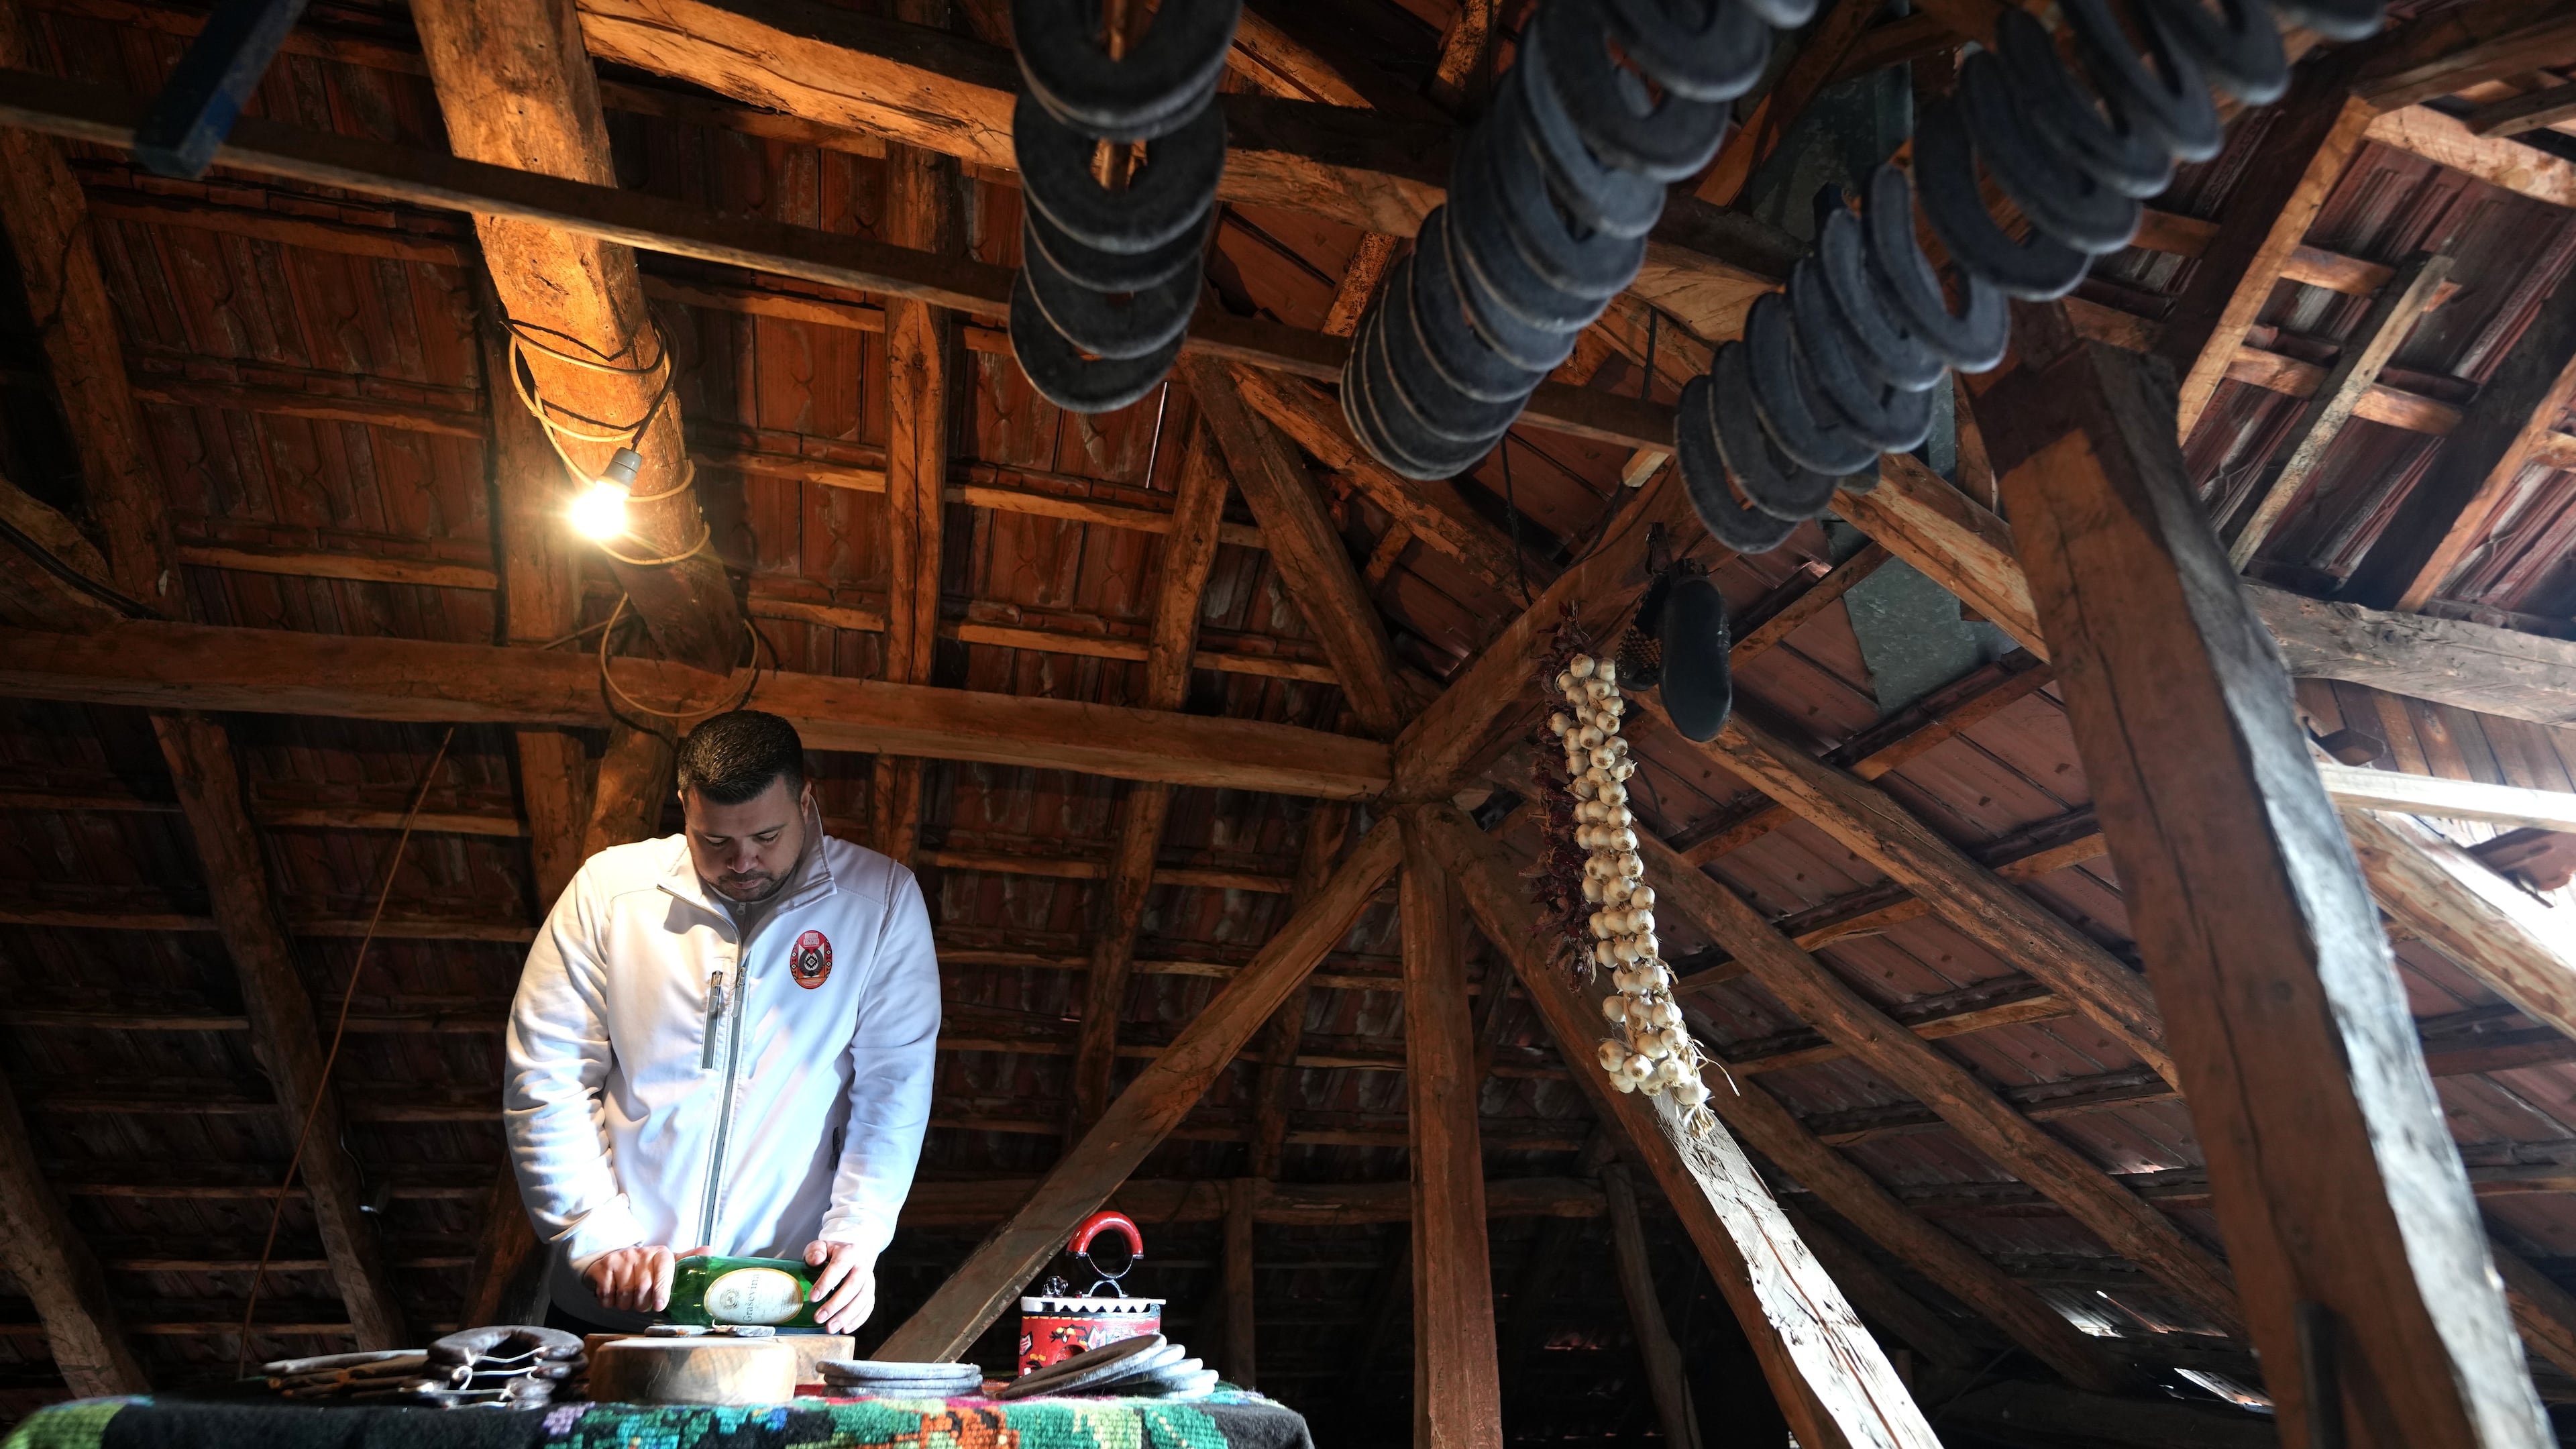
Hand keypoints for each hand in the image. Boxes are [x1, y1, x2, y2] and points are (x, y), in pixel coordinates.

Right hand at [583, 1244, 712, 1313]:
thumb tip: (709, 1251)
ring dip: (626, 1304)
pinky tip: (613, 1295)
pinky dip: (610, 1302)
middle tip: (642, 1303)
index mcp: (660, 1254)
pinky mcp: (604, 1267)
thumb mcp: (667, 1263)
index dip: (662, 1290)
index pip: (664, 1271)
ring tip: (629, 1298)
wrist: (613, 1259)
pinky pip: (607, 1295)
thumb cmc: (646, 1267)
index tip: (659, 1305)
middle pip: (643, 1288)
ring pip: (625, 1294)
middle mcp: (641, 1254)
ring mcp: (621, 1259)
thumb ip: (687, 1260)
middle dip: (642, 1304)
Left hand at [804, 1241, 875, 1332]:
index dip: (826, 1283)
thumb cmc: (833, 1252)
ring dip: (846, 1315)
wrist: (856, 1252)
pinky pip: (868, 1307)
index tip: (813, 1298)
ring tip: (830, 1327)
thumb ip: (815, 1251)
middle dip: (835, 1304)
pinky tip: (845, 1328)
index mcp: (849, 1252)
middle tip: (819, 1318)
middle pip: (852, 1286)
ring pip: (862, 1299)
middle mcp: (863, 1266)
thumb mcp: (821, 1246)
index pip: (839, 1267)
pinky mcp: (871, 1291)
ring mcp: (869, 1280)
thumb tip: (815, 1261)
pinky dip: (858, 1319)